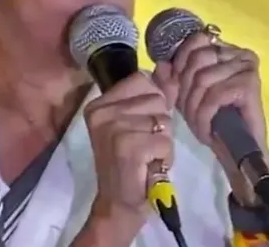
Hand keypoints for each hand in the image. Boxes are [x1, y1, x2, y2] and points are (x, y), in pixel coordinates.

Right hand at [81, 71, 173, 244]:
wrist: (120, 203)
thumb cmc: (132, 162)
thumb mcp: (142, 122)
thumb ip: (157, 93)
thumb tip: (168, 66)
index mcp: (100, 103)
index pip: (142, 80)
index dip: (152, 103)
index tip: (140, 126)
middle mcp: (101, 112)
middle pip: (156, 100)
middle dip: (160, 124)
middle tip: (143, 145)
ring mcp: (113, 129)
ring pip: (164, 121)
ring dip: (163, 142)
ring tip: (147, 156)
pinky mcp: (127, 146)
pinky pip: (165, 141)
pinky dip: (164, 156)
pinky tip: (149, 166)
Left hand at [151, 32, 268, 204]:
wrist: (238, 151)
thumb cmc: (212, 120)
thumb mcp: (185, 95)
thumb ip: (171, 78)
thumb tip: (161, 65)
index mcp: (224, 49)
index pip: (195, 41)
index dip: (179, 64)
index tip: (174, 90)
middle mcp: (239, 53)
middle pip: (196, 60)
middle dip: (185, 91)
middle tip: (187, 115)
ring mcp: (246, 67)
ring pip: (202, 79)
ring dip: (194, 108)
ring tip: (197, 125)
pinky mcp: (250, 84)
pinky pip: (214, 96)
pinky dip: (204, 116)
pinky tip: (206, 131)